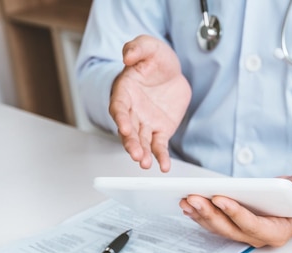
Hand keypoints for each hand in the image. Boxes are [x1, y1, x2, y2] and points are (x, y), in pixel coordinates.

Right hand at [110, 35, 191, 171]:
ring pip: (141, 141)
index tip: (125, 128)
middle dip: (130, 143)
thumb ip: (137, 48)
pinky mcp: (160, 130)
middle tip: (135, 154)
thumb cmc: (155, 60)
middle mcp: (132, 111)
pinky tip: (164, 166)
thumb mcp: (149, 46)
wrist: (172, 72)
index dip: (121, 118)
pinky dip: (161, 157)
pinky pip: (159, 146)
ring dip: (142, 153)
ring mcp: (145, 123)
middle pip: (128, 130)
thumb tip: (128, 55)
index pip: (119, 107)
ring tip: (144, 163)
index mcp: (124, 91)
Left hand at [179, 174, 291, 247]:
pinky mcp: (238, 225)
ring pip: (220, 228)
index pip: (253, 225)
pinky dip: (202, 213)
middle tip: (193, 198)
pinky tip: (189, 203)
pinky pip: (217, 223)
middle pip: (230, 229)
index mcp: (279, 232)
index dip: (235, 213)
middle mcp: (260, 237)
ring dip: (201, 215)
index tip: (219, 198)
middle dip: (210, 214)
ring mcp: (247, 233)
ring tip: (186, 199)